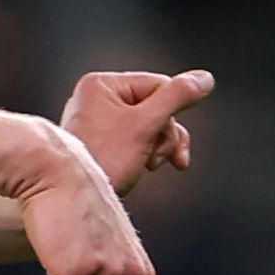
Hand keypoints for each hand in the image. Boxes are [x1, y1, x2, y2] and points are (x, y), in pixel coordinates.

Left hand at [59, 67, 212, 194]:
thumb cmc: (105, 158)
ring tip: (151, 166)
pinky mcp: (100, 140)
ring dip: (158, 146)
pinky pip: (134, 139)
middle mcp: (96, 97)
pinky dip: (144, 153)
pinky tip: (142, 168)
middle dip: (166, 134)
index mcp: (102, 84)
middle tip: (168, 159)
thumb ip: (177, 97)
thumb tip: (205, 78)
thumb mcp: (146, 124)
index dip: (171, 114)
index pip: (159, 86)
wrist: (70, 195)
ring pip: (148, 125)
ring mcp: (96, 119)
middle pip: (155, 106)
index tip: (169, 141)